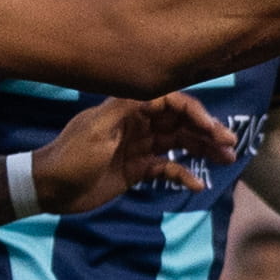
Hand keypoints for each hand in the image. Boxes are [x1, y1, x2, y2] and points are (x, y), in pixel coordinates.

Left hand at [28, 92, 233, 215]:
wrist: (49, 188)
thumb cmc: (70, 156)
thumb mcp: (96, 130)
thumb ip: (125, 109)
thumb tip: (154, 91)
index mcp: (129, 109)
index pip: (170, 102)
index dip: (193, 112)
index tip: (210, 128)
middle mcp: (138, 124)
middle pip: (180, 122)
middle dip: (206, 131)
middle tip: (229, 145)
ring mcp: (139, 146)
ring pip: (179, 143)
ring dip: (202, 149)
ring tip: (226, 160)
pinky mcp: (136, 168)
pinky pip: (167, 167)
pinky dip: (183, 174)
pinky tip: (197, 185)